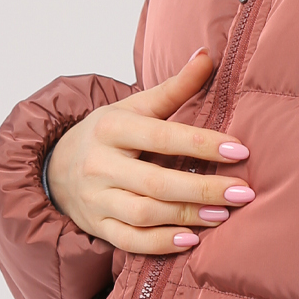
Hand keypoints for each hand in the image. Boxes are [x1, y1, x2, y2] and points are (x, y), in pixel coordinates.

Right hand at [45, 50, 254, 254]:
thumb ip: (174, 87)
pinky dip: (161, 244)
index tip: (240, 150)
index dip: (202, 144)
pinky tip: (191, 241)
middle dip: (202, 189)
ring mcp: (96, 199)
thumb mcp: (134, 106)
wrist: (55, 167)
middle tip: (243, 192)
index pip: (161, 136)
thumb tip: (208, 55)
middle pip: (155, 182)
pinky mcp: (98, 226)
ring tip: (224, 215)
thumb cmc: (108, 134)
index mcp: (112, 128)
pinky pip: (131, 240)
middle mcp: (100, 164)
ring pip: (144, 214)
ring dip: (187, 217)